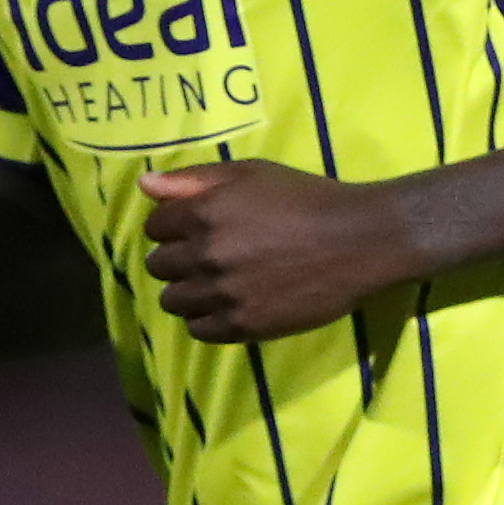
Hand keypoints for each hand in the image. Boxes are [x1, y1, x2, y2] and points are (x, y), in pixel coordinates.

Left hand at [139, 160, 416, 341]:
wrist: (359, 241)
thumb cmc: (306, 198)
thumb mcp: (251, 174)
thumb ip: (194, 180)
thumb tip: (145, 185)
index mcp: (203, 214)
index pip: (154, 228)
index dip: (172, 226)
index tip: (195, 228)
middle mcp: (205, 256)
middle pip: (158, 266)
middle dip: (177, 259)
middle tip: (207, 256)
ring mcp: (223, 294)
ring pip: (173, 302)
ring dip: (188, 291)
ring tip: (216, 283)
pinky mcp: (243, 326)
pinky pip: (199, 330)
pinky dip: (206, 319)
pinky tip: (228, 304)